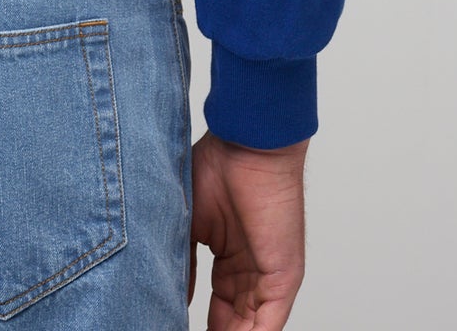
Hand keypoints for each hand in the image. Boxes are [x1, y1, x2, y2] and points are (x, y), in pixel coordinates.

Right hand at [189, 129, 308, 328]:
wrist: (246, 144)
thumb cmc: (218, 168)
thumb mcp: (188, 224)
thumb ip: (182, 262)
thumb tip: (172, 296)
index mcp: (231, 259)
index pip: (219, 310)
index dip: (197, 324)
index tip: (174, 326)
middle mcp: (252, 273)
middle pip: (234, 324)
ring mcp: (269, 277)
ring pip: (251, 328)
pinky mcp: (284, 277)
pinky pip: (269, 322)